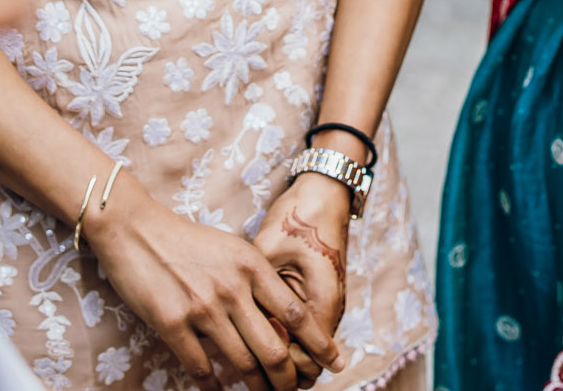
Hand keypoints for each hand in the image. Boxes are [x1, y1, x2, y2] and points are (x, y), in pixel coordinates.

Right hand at [88, 181, 340, 389]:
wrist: (134, 229)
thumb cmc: (186, 241)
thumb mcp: (231, 250)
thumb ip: (256, 281)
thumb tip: (281, 319)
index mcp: (252, 266)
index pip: (297, 314)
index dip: (319, 344)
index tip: (333, 363)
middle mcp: (232, 288)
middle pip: (275, 349)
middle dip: (288, 379)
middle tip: (292, 390)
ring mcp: (202, 308)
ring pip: (242, 364)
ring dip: (256, 387)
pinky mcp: (172, 324)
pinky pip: (201, 369)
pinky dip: (213, 386)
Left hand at [251, 172, 354, 383]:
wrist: (323, 192)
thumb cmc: (296, 216)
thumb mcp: (268, 250)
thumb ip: (256, 291)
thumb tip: (233, 326)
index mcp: (320, 301)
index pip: (304, 360)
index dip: (277, 368)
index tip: (250, 361)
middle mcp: (329, 309)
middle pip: (307, 362)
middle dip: (280, 372)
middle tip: (249, 369)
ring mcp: (327, 303)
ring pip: (306, 348)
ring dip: (283, 356)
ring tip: (250, 356)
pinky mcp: (320, 295)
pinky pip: (304, 329)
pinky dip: (286, 338)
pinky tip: (260, 332)